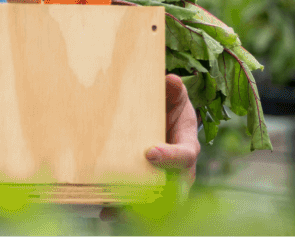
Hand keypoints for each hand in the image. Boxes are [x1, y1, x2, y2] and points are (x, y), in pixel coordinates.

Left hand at [101, 75, 202, 223]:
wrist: (167, 122)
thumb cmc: (171, 108)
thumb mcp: (175, 98)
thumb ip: (174, 91)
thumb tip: (172, 80)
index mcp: (188, 147)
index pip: (185, 156)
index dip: (170, 156)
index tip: (150, 153)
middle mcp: (180, 172)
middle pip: (172, 189)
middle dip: (154, 194)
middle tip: (132, 192)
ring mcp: (166, 184)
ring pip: (156, 203)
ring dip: (134, 207)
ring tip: (112, 209)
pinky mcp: (150, 190)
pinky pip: (140, 205)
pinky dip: (124, 210)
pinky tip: (106, 212)